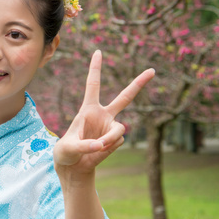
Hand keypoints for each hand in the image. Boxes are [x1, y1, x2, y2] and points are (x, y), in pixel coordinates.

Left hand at [54, 50, 154, 177]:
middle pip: (125, 98)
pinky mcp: (115, 140)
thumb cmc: (65, 153)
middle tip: (152, 70)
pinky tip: (97, 151)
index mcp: (88, 109)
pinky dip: (107, 148)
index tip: (98, 51)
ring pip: (120, 129)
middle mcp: (103, 115)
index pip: (93, 85)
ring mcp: (110, 128)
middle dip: (139, 84)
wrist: (73, 167)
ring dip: (109, 139)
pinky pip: (116, 142)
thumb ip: (84, 145)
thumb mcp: (68, 148)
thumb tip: (102, 143)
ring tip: (96, 146)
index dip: (95, 68)